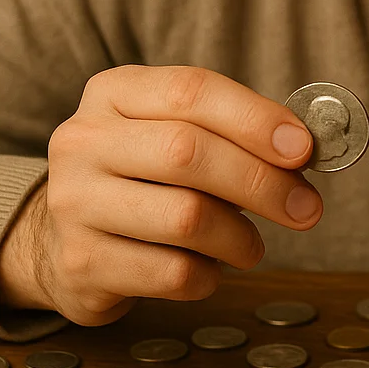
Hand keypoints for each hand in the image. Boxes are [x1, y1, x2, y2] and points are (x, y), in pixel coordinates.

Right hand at [0, 65, 320, 323]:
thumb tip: (304, 150)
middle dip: (261, 183)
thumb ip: (234, 134)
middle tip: (305, 208)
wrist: (63, 241)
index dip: (255, 119)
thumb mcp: (174, 135)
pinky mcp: (82, 263)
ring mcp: (74, 204)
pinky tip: (206, 269)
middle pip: (188, 152)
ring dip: (240, 238)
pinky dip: (209, 276)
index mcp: (113, 93)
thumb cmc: (143, 181)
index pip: (191, 91)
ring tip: (249, 246)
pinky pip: (172, 273)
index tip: (304, 149)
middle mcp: (83, 142)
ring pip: (186, 218)